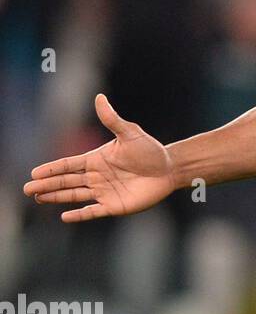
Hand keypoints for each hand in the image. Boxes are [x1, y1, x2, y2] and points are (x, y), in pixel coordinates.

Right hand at [24, 94, 175, 221]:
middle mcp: (96, 176)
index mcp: (96, 160)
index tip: (35, 173)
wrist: (170, 168)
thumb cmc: (150, 150)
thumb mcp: (130, 134)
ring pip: (74, 195)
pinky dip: (79, 214)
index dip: (52, 169)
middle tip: (28, 189)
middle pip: (66, 181)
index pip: (69, 164)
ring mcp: (104, 191)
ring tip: (38, 198)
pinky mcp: (114, 205)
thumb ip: (112, 119)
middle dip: (47, 185)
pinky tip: (64, 216)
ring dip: (56, 197)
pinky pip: (93, 211)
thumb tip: (99, 97)